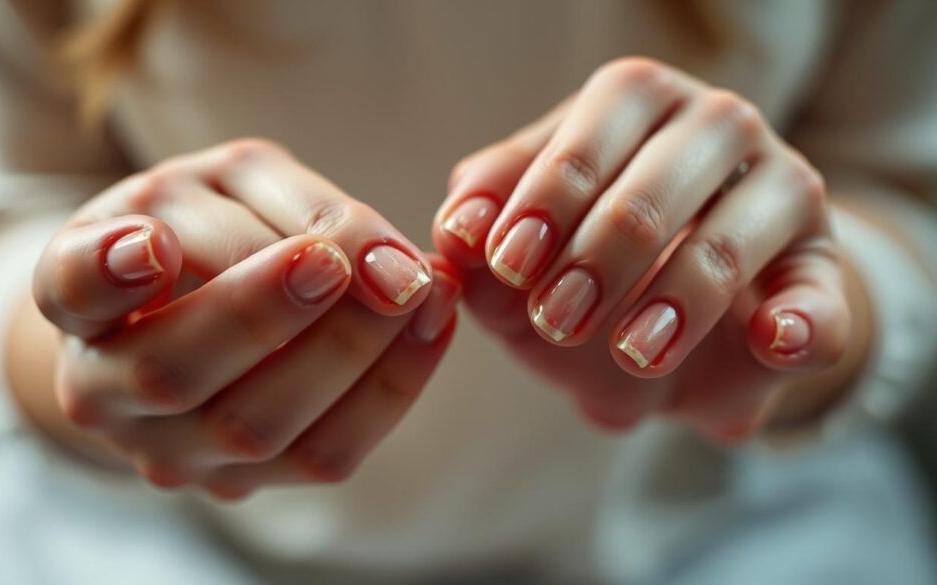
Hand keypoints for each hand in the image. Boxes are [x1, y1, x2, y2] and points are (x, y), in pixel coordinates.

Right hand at [34, 140, 460, 498]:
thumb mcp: (236, 185)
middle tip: (337, 261)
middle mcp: (105, 385)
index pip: (73, 286)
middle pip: (173, 370)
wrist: (200, 307)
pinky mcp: (242, 482)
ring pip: (255, 427)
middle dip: (266, 313)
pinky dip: (390, 388)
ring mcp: (170, 448)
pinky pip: (321, 454)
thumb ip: (297, 206)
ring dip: (348, 353)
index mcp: (78, 291)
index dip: (108, 270)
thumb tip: (384, 264)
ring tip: (414, 287)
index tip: (155, 243)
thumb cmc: (213, 228)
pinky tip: (430, 324)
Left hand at [433, 58, 850, 439]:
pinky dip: (801, 323)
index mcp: (633, 102)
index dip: (543, 202)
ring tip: (632, 352)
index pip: (586, 142)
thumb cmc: (577, 271)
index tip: (508, 268)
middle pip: (652, 190)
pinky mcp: (823, 270)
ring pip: (727, 241)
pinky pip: (820, 300)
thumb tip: (454, 230)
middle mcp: (715, 125)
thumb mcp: (520, 252)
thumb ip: (480, 234)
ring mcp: (781, 189)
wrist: (662, 329)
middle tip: (556, 322)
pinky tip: (770, 343)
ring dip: (674, 300)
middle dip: (597, 261)